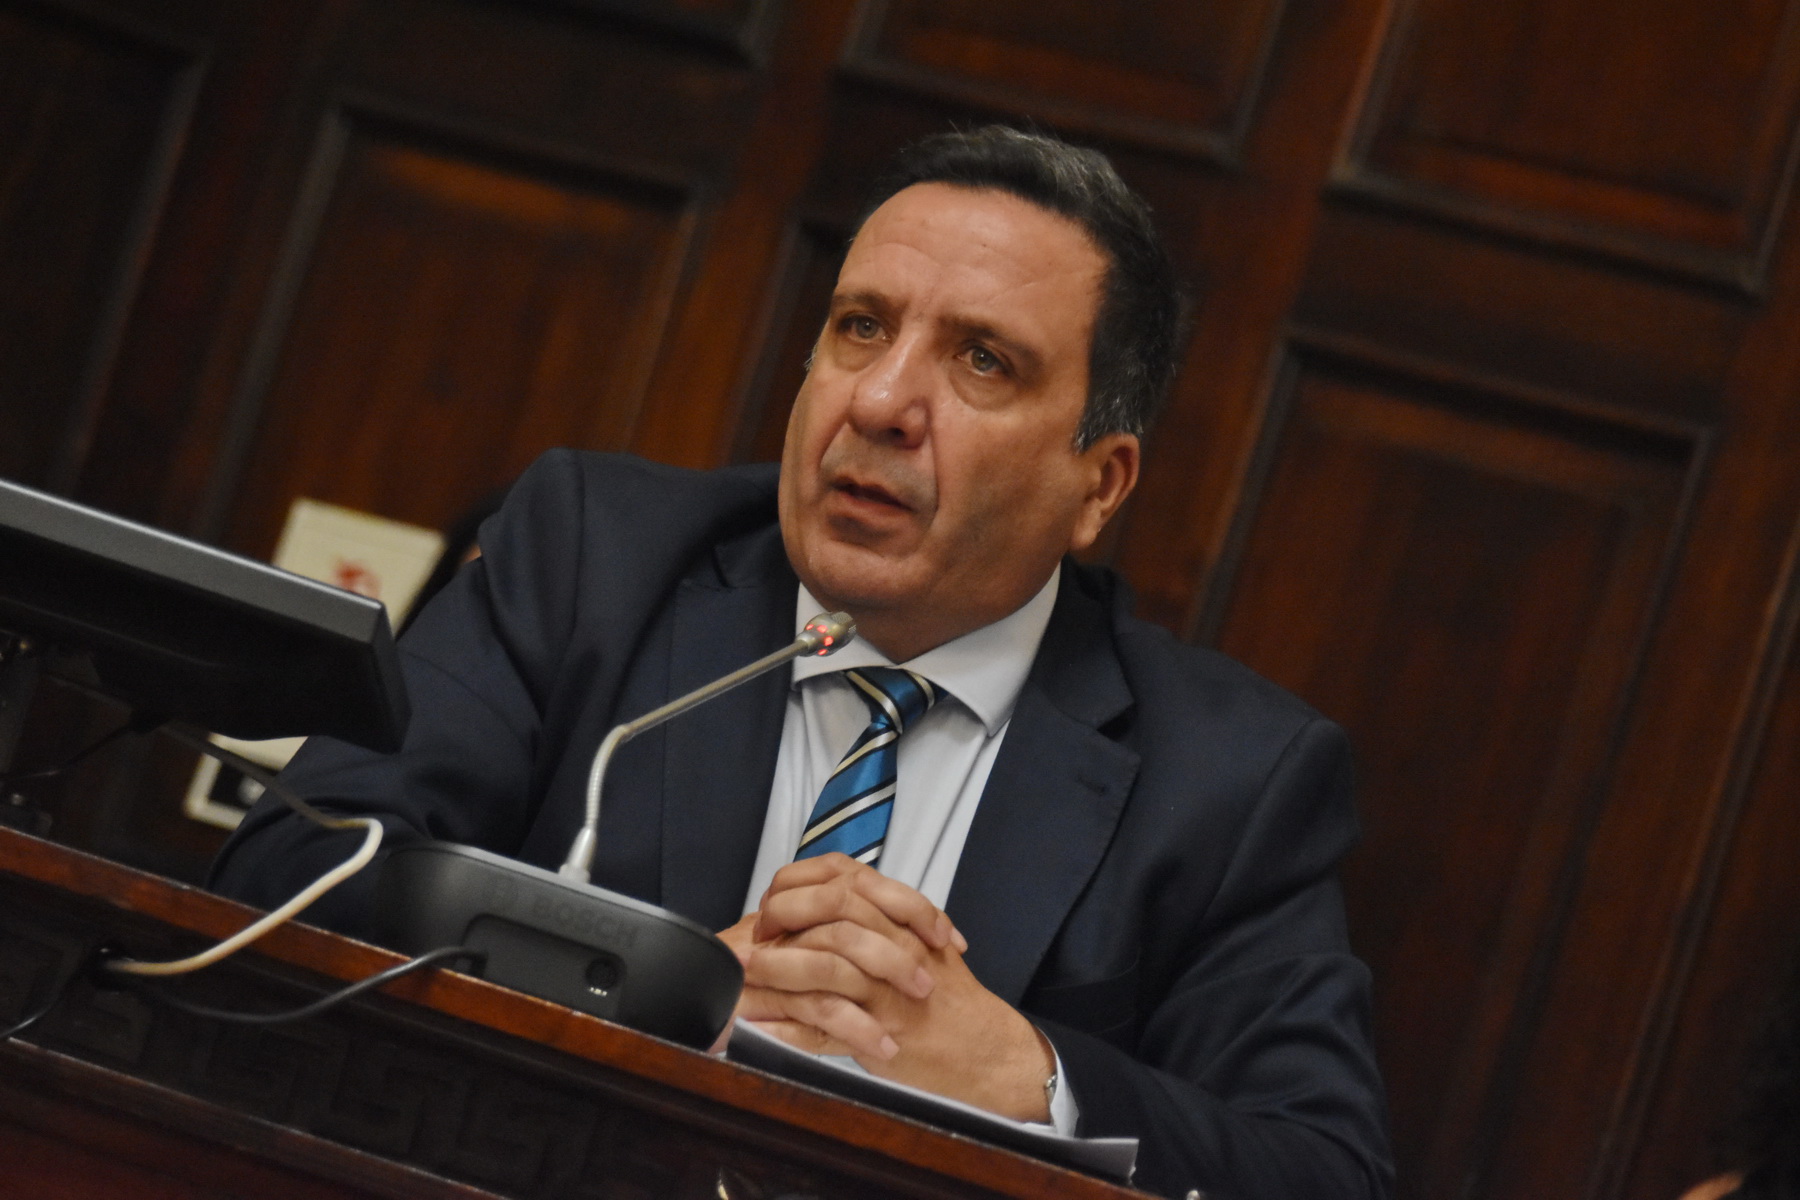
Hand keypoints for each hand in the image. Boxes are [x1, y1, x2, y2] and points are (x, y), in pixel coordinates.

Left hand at [728, 854, 1054, 1120]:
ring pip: (825, 966)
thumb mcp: (924, 944)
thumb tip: (832, 901)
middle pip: (832, 911)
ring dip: (776, 970)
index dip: (801, 887)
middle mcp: (897, 945)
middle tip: (754, 938)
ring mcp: (889, 990)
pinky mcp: (881, 1033)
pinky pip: (824, 1028)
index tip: (775, 904)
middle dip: (781, 920)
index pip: (843, 878)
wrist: (987, 1050)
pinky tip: (756, 1028)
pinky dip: (785, 1029)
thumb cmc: (952, 1001)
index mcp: (902, 919)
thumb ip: (885, 918)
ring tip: (744, 977)